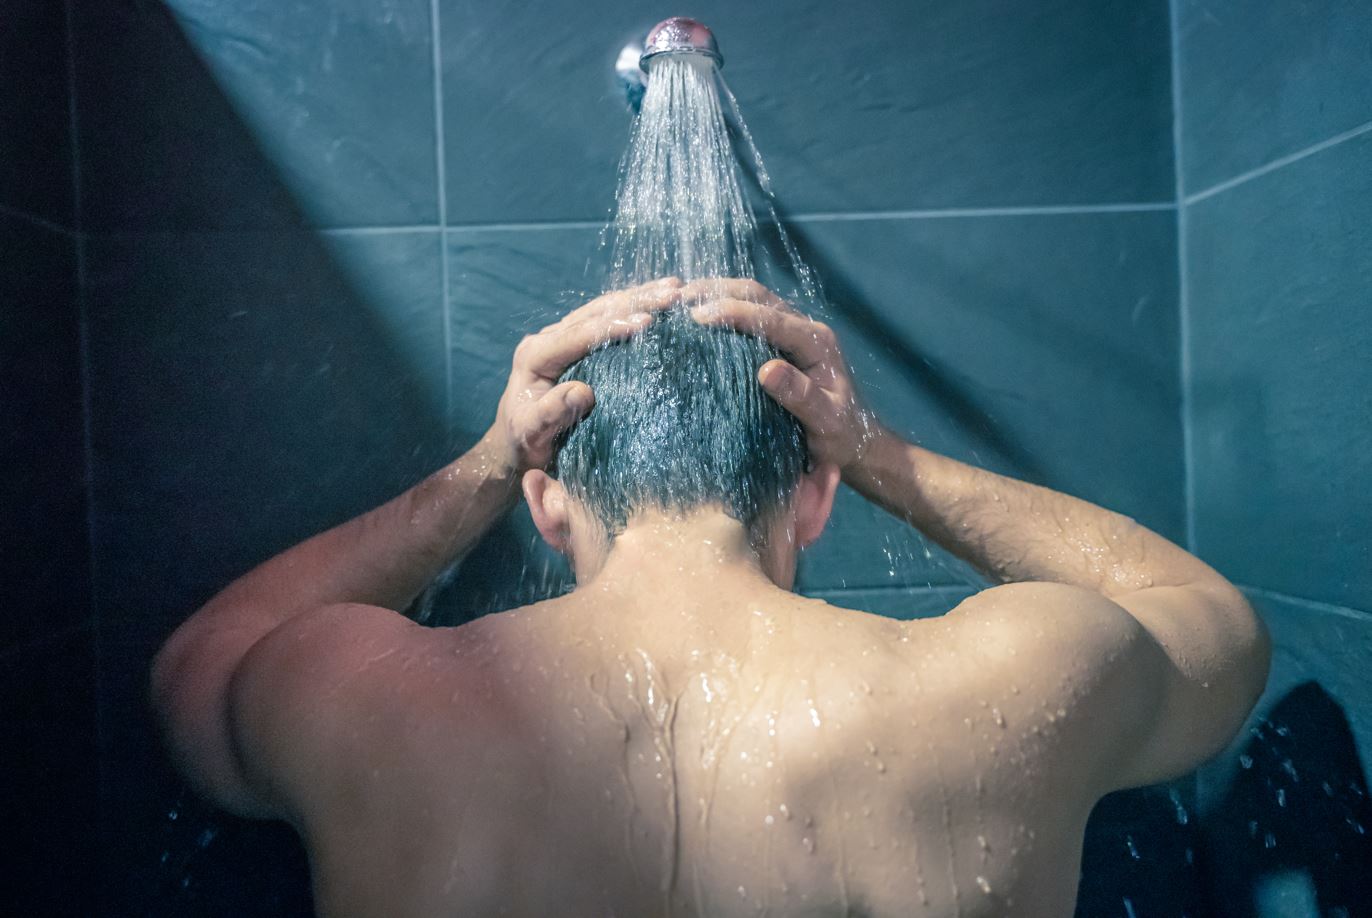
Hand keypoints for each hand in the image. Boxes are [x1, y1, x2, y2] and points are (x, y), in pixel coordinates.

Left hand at [483, 278, 683, 473]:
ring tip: (676, 287)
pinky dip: (634, 308)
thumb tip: (583, 392)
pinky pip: (606, 318)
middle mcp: (548, 339)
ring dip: (639, 297)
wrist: (516, 443)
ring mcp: (562, 337)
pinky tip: (659, 299)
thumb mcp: (533, 432)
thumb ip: (552, 412)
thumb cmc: (525, 442)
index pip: (579, 334)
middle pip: (595, 313)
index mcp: (535, 355)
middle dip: (635, 302)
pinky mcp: (575, 343)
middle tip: (674, 294)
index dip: (613, 326)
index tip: (647, 321)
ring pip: (604, 308)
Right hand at [684, 278, 878, 472]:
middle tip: (679, 298)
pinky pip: (751, 318)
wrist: (855, 440)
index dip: (734, 313)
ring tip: (680, 300)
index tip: (698, 316)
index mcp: (816, 342)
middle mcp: (806, 329)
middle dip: (718, 292)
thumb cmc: (840, 435)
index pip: (771, 318)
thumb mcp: (825, 420)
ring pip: (753, 300)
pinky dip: (724, 311)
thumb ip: (800, 396)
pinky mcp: (782, 343)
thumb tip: (766, 371)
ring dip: (718, 295)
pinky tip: (698, 319)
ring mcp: (794, 332)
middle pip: (759, 296)